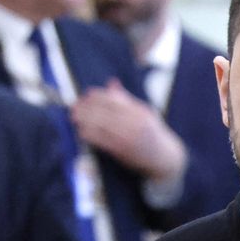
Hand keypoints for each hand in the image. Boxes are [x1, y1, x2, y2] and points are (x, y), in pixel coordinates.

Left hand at [71, 79, 186, 180]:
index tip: (86, 95)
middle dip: (86, 108)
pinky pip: (101, 140)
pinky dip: (89, 134)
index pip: (113, 98)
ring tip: (74, 118)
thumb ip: (126, 99)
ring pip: (100, 124)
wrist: (166, 158)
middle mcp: (134, 121)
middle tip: (74, 106)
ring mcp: (128, 136)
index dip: (97, 95)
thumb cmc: (153, 134)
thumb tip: (112, 82)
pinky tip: (81, 132)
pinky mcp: (122, 150)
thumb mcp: (144, 112)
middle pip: (104, 110)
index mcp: (139, 110)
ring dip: (84, 120)